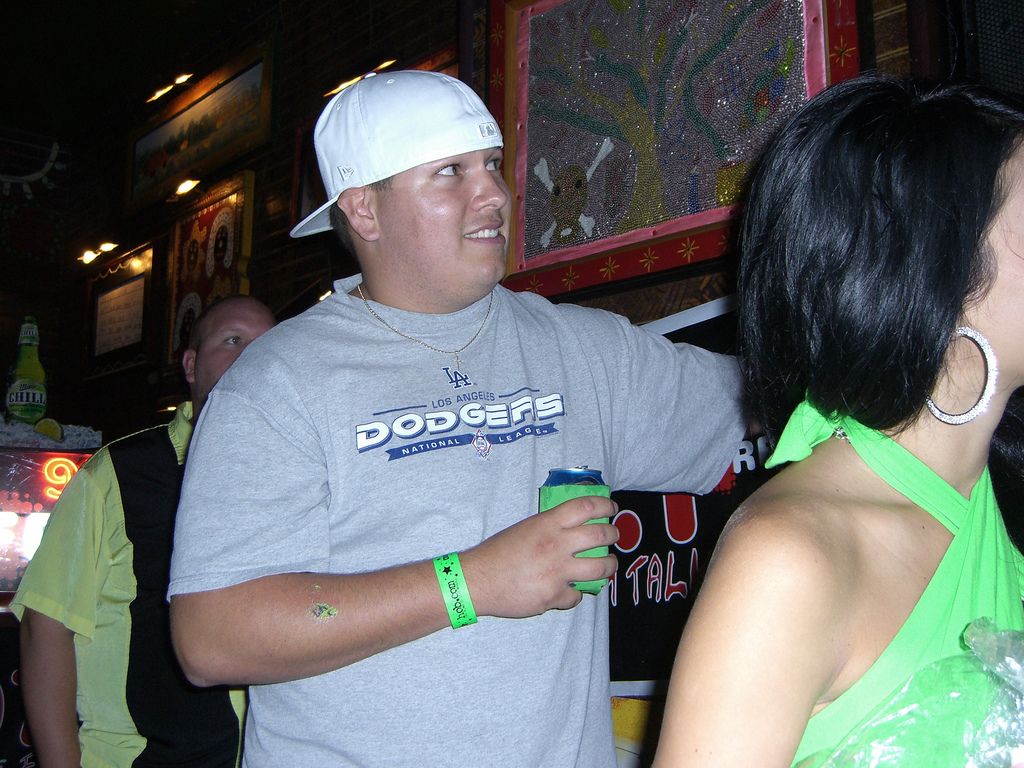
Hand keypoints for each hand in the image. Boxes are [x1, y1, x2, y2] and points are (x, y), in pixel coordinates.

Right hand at [461, 496, 618, 617]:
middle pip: (601, 535)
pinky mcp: (554, 596)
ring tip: (609, 565)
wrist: (477, 580)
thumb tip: (573, 528)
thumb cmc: (496, 552)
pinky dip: (575, 594)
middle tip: (614, 536)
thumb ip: (549, 527)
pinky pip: (576, 596)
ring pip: (600, 568)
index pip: (586, 506)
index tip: (612, 508)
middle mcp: (557, 545)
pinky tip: (570, 591)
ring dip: (609, 566)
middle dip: (613, 535)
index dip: (605, 505)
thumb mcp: (525, 528)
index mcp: (547, 524)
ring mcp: (558, 572)